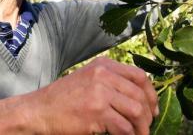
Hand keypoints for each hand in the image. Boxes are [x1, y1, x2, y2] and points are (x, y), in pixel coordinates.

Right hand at [0, 57, 158, 134]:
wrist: (38, 111)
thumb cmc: (63, 99)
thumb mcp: (88, 79)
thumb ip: (111, 81)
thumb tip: (140, 97)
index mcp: (104, 65)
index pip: (139, 76)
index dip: (151, 94)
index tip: (154, 108)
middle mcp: (103, 75)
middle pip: (140, 94)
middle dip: (148, 114)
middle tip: (148, 126)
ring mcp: (99, 93)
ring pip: (136, 111)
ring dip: (142, 127)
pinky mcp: (95, 112)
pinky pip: (123, 127)